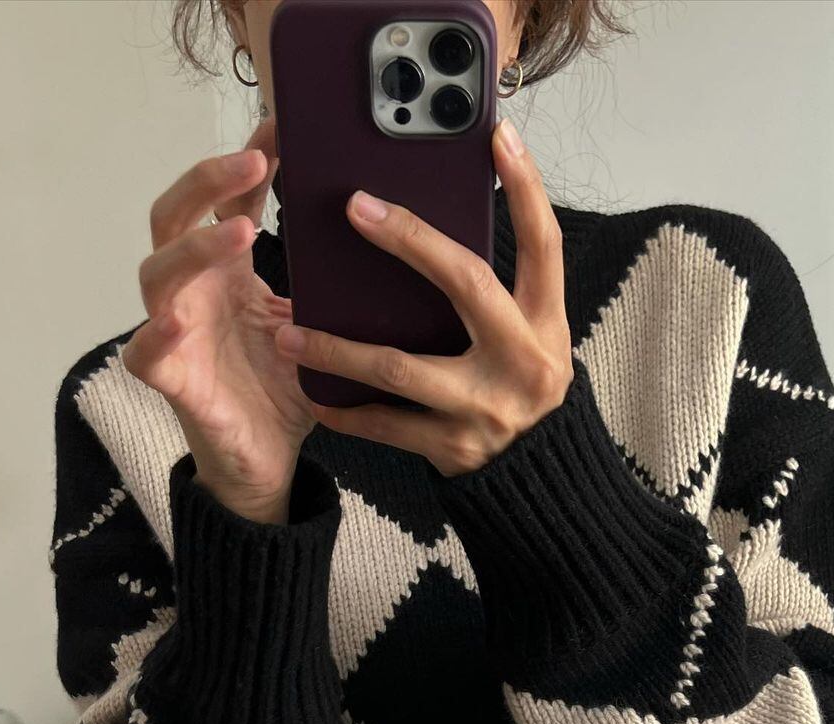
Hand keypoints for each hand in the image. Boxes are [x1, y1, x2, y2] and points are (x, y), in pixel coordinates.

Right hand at [121, 118, 317, 523]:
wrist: (269, 463)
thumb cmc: (283, 392)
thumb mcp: (315, 327)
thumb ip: (325, 284)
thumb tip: (379, 239)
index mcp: (226, 276)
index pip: (224, 202)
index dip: (245, 163)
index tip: (282, 128)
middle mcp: (195, 294)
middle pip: (175, 217)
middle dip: (208, 181)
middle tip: (254, 158)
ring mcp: (176, 333)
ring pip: (159, 272)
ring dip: (196, 246)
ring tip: (241, 231)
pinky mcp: (172, 381)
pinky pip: (146, 353)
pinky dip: (155, 335)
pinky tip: (174, 321)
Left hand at [274, 117, 573, 477]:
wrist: (538, 478)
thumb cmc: (519, 390)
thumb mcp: (529, 337)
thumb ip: (494, 293)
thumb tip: (435, 223)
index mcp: (545, 323)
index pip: (543, 244)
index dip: (526, 187)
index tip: (497, 134)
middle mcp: (523, 361)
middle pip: (465, 284)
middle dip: (410, 240)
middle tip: (355, 208)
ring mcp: (487, 408)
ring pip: (401, 368)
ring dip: (337, 350)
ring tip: (289, 334)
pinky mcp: (453, 448)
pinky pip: (387, 426)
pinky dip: (345, 411)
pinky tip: (312, 395)